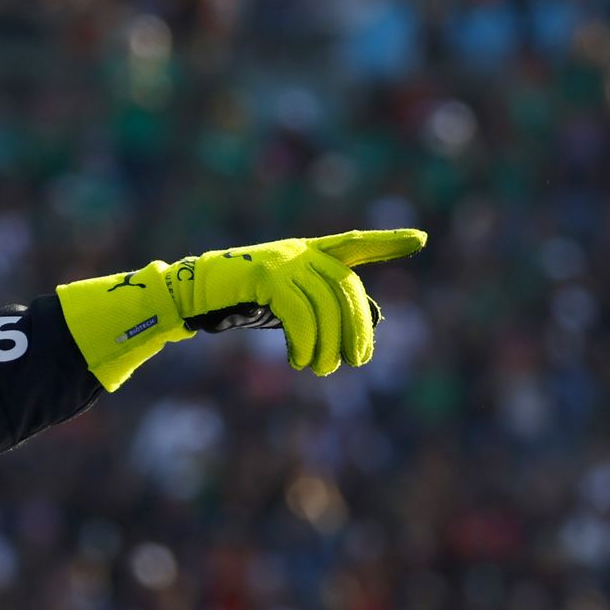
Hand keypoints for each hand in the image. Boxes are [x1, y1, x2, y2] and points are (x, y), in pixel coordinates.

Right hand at [55, 229, 426, 389]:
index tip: (421, 239)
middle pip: (347, 289)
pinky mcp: (266, 273)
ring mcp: (283, 258)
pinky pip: (301, 312)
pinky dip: (306, 342)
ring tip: (321, 370)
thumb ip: (322, 307)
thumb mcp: (285, 305)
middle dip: (357, 329)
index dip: (387, 242)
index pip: (353, 244)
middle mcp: (299, 250)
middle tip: (356, 363)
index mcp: (307, 253)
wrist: (189, 296)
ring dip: (328, 345)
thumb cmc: (237, 303)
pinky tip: (300, 361)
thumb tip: (370, 326)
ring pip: (326, 305)